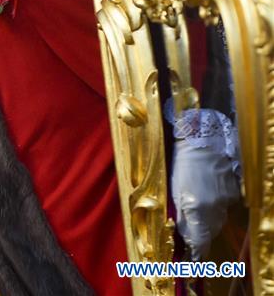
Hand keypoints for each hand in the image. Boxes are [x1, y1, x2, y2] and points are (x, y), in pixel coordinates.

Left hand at [171, 139, 240, 259]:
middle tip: (189, 244)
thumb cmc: (181, 165)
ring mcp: (227, 201)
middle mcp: (215, 208)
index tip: (190, 265)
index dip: (195, 255)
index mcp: (196, 208)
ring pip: (216, 222)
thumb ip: (181, 217)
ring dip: (205, 224)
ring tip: (195, 217)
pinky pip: (223, 209)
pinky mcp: (234, 194)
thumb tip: (184, 237)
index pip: (199, 242)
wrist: (202, 142)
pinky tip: (206, 198)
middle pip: (208, 234)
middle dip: (199, 239)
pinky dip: (214, 209)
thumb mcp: (174, 191)